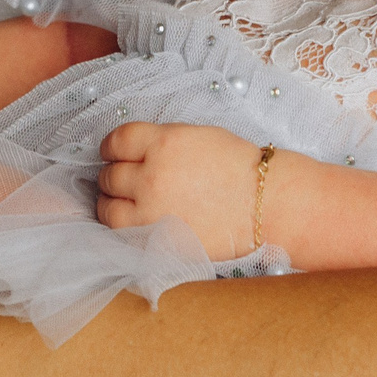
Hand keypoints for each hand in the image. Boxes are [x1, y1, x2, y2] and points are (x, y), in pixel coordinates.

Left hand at [97, 123, 261, 256]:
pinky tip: (131, 224)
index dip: (110, 147)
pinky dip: (122, 229)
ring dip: (110, 203)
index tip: (111, 153)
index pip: (117, 141)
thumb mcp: (197, 136)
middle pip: (110, 175)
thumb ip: (161, 142)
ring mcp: (152, 211)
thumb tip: (136, 151)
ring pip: (108, 208)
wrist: (268, 205)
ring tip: (119, 204)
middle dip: (112, 175)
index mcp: (163, 143)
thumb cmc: (240, 168)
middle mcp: (152, 175)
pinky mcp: (159, 239)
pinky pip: (124, 235)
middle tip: (119, 179)